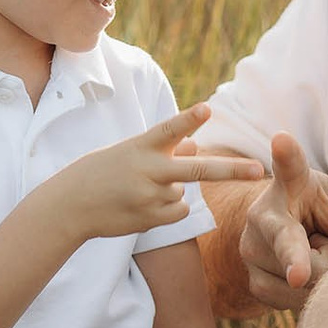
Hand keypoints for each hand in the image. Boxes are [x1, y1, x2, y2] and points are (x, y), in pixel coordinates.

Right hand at [38, 104, 262, 242]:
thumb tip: (196, 145)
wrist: (70, 206)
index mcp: (140, 146)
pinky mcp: (150, 218)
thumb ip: (164, 149)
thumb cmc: (100, 171)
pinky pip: (178, 210)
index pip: (168, 130)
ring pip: (184, 191)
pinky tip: (143, 205)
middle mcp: (148, 171)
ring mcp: (150, 197)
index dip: (189, 119)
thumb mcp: (129, 152)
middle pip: (197, 171)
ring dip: (171, 189)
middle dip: (231, 170)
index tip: (207, 109)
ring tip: (139, 190)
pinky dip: (170, 206)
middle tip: (258, 169)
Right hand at [235, 133, 327, 310]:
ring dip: (323, 279)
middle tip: (304, 272)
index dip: (286, 154)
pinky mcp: (253, 282)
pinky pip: (291, 303)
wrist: (305, 242)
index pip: (289, 167)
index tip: (282, 140)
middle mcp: (262, 213)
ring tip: (318, 259)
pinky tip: (310, 280)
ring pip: (300, 282)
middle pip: (293, 245)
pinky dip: (311, 298)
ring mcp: (251, 248)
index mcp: (293, 183)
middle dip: (304, 259)